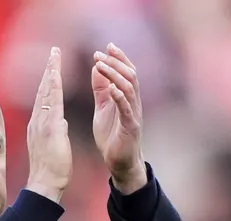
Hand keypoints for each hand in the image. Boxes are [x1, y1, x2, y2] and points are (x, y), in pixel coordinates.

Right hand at [26, 47, 72, 203]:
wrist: (45, 184)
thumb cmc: (51, 170)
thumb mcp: (56, 145)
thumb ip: (57, 131)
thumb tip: (62, 122)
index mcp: (40, 126)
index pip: (45, 98)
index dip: (50, 80)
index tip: (54, 66)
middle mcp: (37, 121)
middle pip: (43, 90)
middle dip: (49, 70)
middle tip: (53, 51)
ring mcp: (41, 124)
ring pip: (46, 93)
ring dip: (50, 73)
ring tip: (54, 56)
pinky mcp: (48, 128)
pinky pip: (51, 103)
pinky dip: (53, 87)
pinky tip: (56, 74)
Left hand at [92, 43, 145, 193]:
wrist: (119, 163)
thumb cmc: (111, 136)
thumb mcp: (103, 108)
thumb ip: (101, 90)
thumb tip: (96, 67)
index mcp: (126, 98)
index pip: (126, 72)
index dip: (118, 58)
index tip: (106, 47)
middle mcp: (134, 103)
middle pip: (130, 75)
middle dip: (116, 62)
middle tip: (100, 53)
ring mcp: (134, 114)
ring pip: (130, 88)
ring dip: (115, 75)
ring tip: (102, 65)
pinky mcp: (131, 127)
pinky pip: (127, 109)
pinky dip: (120, 97)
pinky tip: (112, 88)